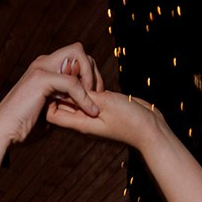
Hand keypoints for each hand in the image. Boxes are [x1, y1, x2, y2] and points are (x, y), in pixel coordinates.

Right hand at [0, 45, 103, 146]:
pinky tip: (89, 110)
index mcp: (44, 68)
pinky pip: (72, 82)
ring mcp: (41, 68)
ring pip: (78, 55)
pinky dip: (84, 97)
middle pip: (78, 49)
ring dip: (91, 78)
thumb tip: (80, 108)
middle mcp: (43, 63)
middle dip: (92, 70)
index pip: (75, 56)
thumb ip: (63, 102)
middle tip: (97, 94)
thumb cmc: (23, 127)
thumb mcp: (48, 111)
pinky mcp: (41, 79)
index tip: (95, 95)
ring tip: (94, 101)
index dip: (89, 73)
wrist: (3, 132)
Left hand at [42, 87, 168, 150]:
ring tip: (85, 75)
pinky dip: (89, 87)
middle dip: (63, 88)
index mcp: (80, 123)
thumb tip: (63, 86)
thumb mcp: (105, 103)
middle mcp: (83, 120)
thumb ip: (84, 95)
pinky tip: (96, 80)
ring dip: (77, 85)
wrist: (151, 129)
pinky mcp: (103, 109)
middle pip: (61, 105)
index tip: (58, 81)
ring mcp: (93, 115)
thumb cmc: (129, 120)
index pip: (51, 115)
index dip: (50, 97)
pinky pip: (89, 97)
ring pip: (75, 98)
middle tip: (71, 72)